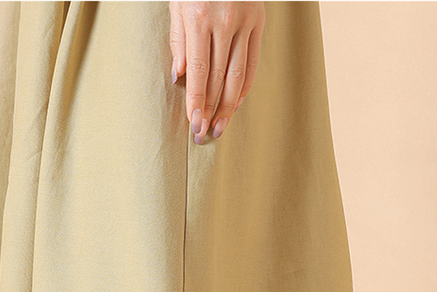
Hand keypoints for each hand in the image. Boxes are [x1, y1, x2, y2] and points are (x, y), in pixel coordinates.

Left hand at [169, 2, 264, 142]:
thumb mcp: (177, 2)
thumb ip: (178, 39)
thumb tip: (178, 76)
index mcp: (199, 17)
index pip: (197, 71)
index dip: (196, 101)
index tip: (194, 123)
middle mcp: (224, 22)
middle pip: (218, 77)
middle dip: (211, 108)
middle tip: (205, 133)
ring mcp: (244, 22)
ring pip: (237, 74)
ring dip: (228, 105)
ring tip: (221, 126)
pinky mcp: (259, 21)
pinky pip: (252, 62)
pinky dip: (244, 85)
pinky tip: (236, 103)